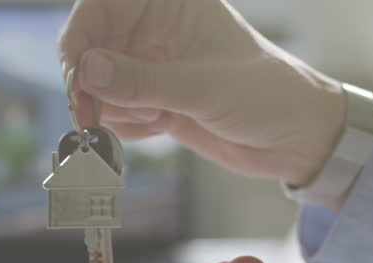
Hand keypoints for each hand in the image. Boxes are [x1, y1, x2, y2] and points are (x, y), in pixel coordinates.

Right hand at [59, 0, 345, 186]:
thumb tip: (86, 71)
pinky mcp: (152, 98)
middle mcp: (154, 29)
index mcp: (169, 3)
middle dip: (92, 85)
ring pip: (98, 86)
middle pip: (90, 48)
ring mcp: (151, 65)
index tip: (78, 76)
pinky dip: (127, 126)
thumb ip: (143, 82)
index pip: (101, 5)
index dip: (80, 37)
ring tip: (158, 117)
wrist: (294, 139)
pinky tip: (164, 126)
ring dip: (116, 110)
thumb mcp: (204, 88)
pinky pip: (115, 112)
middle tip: (94, 118)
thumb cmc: (266, 95)